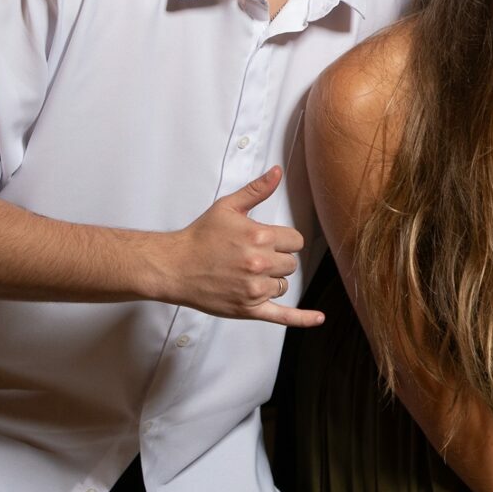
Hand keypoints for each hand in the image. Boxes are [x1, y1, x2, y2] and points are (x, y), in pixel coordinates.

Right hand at [153, 167, 321, 325]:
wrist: (174, 266)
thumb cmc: (199, 237)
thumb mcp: (228, 207)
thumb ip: (256, 190)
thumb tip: (277, 172)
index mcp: (260, 237)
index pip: (296, 241)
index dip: (284, 241)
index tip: (269, 241)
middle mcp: (260, 263)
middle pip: (291, 263)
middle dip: (278, 259)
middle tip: (253, 257)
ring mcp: (255, 288)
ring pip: (284, 284)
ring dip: (273, 280)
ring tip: (247, 273)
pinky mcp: (248, 308)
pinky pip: (282, 316)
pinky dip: (302, 318)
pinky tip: (318, 319)